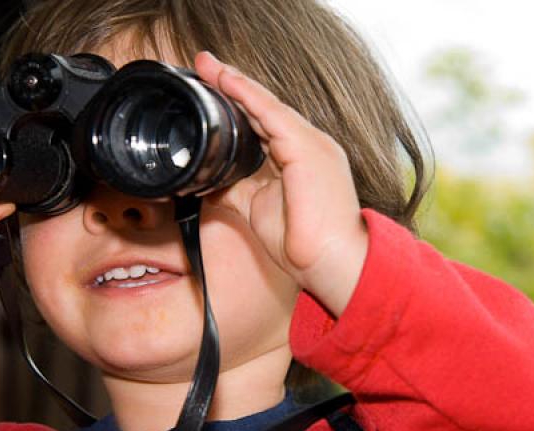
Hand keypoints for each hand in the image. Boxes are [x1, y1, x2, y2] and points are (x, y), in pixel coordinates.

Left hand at [194, 52, 368, 316]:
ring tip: (208, 65)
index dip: (238, 103)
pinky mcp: (308, 149)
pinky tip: (228, 82)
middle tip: (203, 64)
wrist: (330, 262)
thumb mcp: (259, 208)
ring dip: (236, 84)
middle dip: (233, 85)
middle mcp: (310, 145)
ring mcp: (312, 144)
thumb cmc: (304, 244)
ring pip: (268, 106)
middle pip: (265, 108)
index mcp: (301, 158)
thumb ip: (238, 189)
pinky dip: (248, 97)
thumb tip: (208, 180)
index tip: (211, 86)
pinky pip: (272, 115)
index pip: (265, 122)